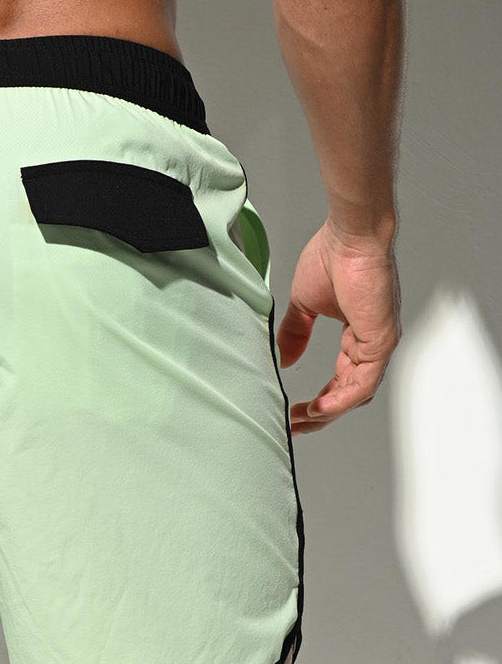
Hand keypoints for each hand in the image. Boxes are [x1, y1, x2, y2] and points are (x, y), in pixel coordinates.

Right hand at [275, 220, 400, 434]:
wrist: (349, 238)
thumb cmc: (333, 257)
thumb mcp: (304, 304)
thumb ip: (295, 333)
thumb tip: (283, 358)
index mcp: (357, 336)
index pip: (340, 379)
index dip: (318, 399)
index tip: (294, 412)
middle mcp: (370, 344)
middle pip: (349, 393)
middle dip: (321, 414)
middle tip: (295, 426)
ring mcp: (378, 344)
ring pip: (356, 393)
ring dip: (329, 411)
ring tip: (303, 420)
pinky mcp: (381, 341)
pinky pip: (363, 382)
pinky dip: (341, 398)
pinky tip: (321, 407)